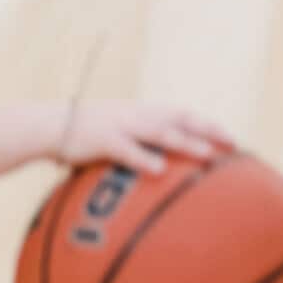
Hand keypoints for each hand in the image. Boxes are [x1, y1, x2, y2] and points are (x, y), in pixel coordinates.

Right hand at [59, 101, 232, 173]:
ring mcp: (122, 125)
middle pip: (181, 120)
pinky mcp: (103, 139)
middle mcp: (139, 115)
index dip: (209, 126)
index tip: (232, 140)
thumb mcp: (120, 132)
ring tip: (208, 155)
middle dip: (209, 131)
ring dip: (186, 143)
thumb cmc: (88, 134)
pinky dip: (144, 158)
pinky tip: (160, 170)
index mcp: (145, 113)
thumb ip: (144, 144)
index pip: (184, 116)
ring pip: (161, 133)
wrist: (50, 126)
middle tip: (233, 146)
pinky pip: (127, 149)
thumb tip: (168, 165)